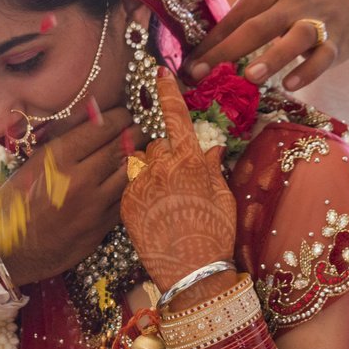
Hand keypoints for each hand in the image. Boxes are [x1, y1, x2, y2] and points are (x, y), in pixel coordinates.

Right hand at [0, 107, 133, 286]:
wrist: (5, 252)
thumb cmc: (11, 204)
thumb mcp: (30, 166)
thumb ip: (62, 145)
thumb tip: (94, 119)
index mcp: (56, 159)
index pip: (101, 127)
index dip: (120, 116)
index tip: (125, 112)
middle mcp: (79, 180)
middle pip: (121, 147)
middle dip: (136, 133)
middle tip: (142, 126)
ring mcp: (93, 207)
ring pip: (130, 174)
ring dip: (138, 159)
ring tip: (142, 149)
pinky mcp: (100, 229)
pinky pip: (125, 200)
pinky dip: (131, 186)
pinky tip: (131, 178)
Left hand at [121, 70, 235, 290]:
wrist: (191, 275)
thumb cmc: (215, 236)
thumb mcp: (223, 198)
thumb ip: (212, 167)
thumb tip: (209, 146)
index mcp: (188, 160)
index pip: (174, 117)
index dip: (166, 93)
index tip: (158, 73)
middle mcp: (160, 167)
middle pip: (156, 141)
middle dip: (164, 148)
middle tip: (177, 173)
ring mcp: (139, 184)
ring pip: (141, 162)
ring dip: (151, 168)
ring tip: (167, 196)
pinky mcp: (125, 203)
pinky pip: (132, 184)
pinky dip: (141, 188)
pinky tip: (156, 208)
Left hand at [185, 0, 348, 90]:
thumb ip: (246, 18)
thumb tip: (205, 48)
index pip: (233, 18)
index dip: (208, 43)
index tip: (185, 67)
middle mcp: (291, 1)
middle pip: (256, 26)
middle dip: (226, 51)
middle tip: (200, 72)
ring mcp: (317, 21)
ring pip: (293, 39)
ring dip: (272, 58)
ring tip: (250, 76)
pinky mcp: (338, 41)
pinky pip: (322, 57)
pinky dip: (307, 70)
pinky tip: (290, 85)